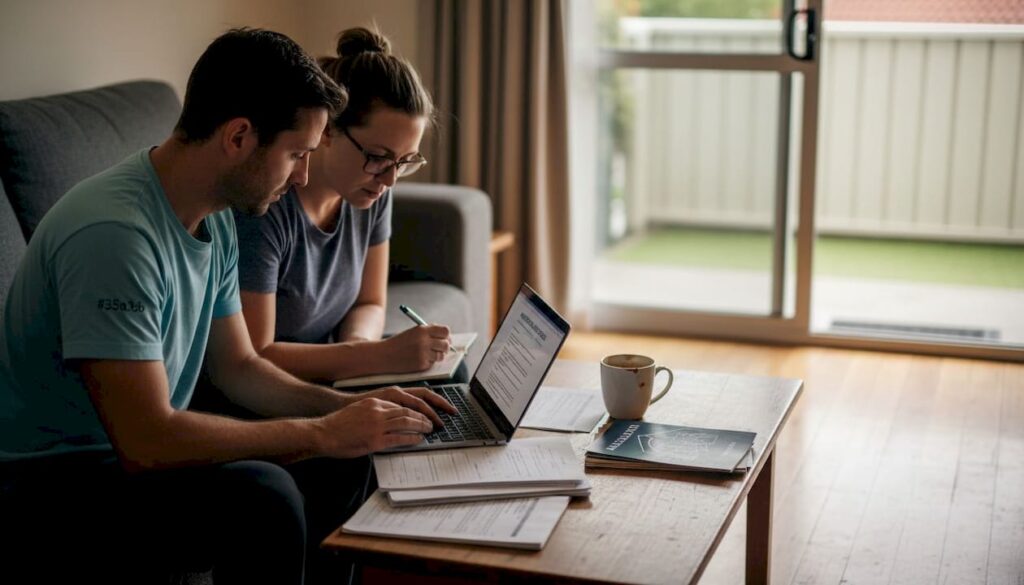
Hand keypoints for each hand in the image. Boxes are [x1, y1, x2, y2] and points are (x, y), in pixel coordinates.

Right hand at [313, 397, 433, 456]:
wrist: (323, 433)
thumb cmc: (338, 425)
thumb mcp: (358, 411)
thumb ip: (374, 412)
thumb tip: (389, 420)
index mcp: (374, 402)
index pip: (401, 403)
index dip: (415, 409)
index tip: (423, 413)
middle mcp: (377, 411)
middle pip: (408, 411)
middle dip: (423, 416)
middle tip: (432, 422)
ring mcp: (377, 425)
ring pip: (407, 422)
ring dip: (421, 426)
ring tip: (429, 429)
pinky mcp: (375, 440)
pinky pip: (400, 438)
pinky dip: (412, 438)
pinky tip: (418, 439)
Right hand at [381, 324, 451, 371]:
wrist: (383, 355)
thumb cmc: (399, 343)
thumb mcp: (413, 332)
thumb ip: (429, 332)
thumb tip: (446, 336)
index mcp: (422, 330)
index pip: (445, 331)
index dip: (446, 336)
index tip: (444, 339)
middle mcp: (424, 341)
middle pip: (446, 344)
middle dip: (444, 347)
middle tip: (440, 349)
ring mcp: (423, 354)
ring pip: (441, 356)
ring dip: (437, 356)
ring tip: (427, 354)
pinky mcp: (421, 365)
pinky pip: (432, 364)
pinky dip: (428, 362)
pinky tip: (418, 360)